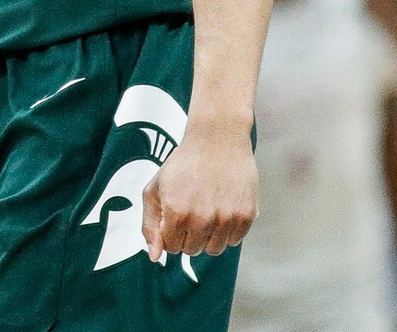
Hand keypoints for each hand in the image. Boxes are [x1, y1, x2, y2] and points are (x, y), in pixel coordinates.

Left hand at [141, 119, 256, 258]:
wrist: (217, 139)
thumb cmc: (183, 164)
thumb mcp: (155, 189)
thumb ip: (150, 225)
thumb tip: (155, 257)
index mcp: (177, 213)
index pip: (172, 247)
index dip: (171, 233)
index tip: (175, 215)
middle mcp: (203, 219)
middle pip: (192, 250)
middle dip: (188, 235)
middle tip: (191, 210)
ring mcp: (227, 219)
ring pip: (214, 250)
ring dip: (208, 236)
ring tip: (206, 210)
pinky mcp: (246, 216)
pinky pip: (234, 241)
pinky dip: (226, 231)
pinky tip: (221, 208)